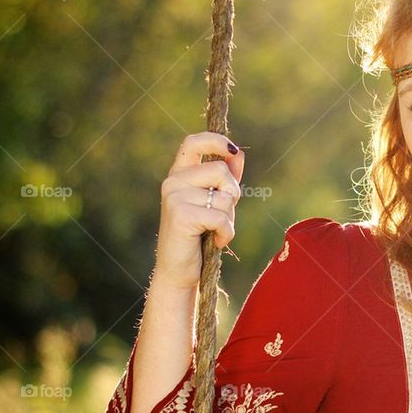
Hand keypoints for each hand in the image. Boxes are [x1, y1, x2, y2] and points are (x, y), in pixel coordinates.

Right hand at [154, 132, 244, 288]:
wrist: (179, 271)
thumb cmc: (199, 236)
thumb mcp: (214, 203)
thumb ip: (225, 179)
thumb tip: (238, 154)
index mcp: (179, 175)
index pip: (193, 143)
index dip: (216, 141)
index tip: (233, 150)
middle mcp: (172, 182)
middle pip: (221, 171)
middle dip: (232, 194)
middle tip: (220, 215)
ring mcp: (174, 197)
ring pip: (225, 197)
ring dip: (229, 218)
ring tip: (213, 230)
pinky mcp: (181, 215)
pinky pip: (221, 217)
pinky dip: (226, 233)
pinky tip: (216, 241)